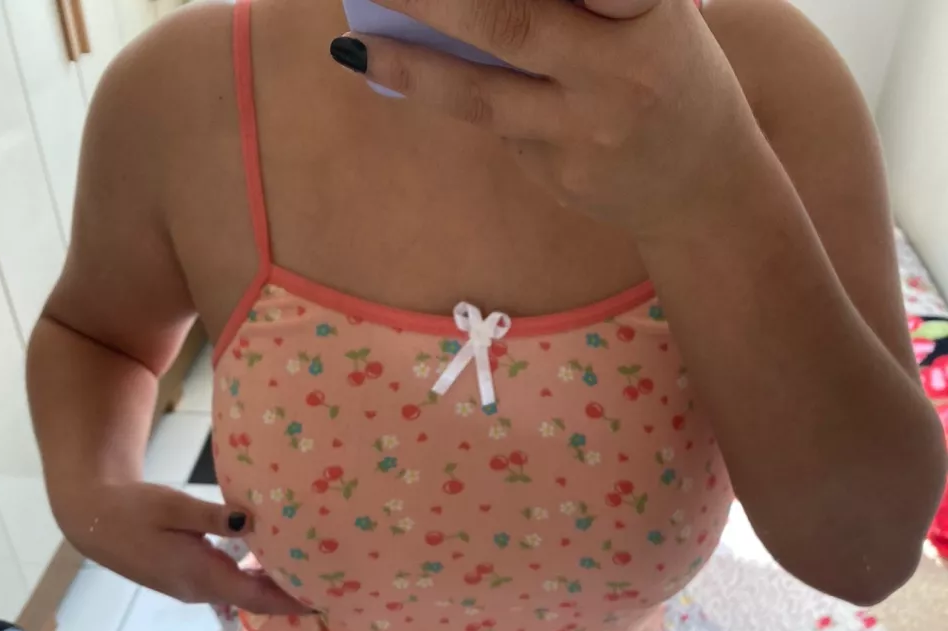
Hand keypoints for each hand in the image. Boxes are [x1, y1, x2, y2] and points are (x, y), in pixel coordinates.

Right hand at [56, 482, 309, 614]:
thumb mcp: (172, 506)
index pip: (259, 597)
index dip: (294, 601)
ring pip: (244, 594)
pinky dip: (255, 579)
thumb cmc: (132, 508)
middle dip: (293, 598)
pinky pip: (231, 586)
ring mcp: (193, 587)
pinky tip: (272, 564)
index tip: (327, 599)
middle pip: (258, 601)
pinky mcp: (188, 578)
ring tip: (310, 575)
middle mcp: (201, 589)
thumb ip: (212, 516)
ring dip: (276, 589)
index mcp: (201, 575)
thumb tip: (249, 521)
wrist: (93, 520)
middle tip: (332, 586)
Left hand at [332, 0, 760, 239]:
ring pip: (484, 96)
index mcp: (649, 10)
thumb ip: (571, 3)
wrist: (703, 187)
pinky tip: (419, 74)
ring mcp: (589, 131)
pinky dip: (457, 94)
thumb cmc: (662, 70)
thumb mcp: (645, 14)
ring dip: (410, 66)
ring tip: (352, 43)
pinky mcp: (563, 176)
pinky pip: (498, 127)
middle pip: (509, 21)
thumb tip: (454, 2)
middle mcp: (621, 69)